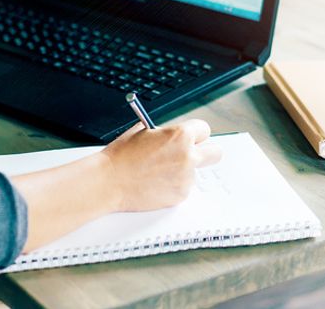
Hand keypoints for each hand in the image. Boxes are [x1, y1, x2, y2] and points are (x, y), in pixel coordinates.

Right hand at [99, 119, 221, 211]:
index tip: (190, 137)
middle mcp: (188, 156)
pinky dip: (172, 185)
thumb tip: (172, 135)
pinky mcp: (181, 195)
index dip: (195, 133)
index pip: (204, 129)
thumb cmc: (121, 156)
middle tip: (191, 154)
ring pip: (194, 171)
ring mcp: (186, 178)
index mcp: (180, 135)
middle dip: (206, 152)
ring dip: (181, 171)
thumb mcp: (142, 131)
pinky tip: (154, 182)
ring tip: (155, 171)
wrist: (109, 181)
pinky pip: (183, 187)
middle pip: (215, 152)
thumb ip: (164, 132)